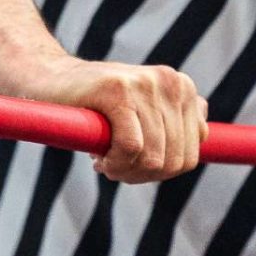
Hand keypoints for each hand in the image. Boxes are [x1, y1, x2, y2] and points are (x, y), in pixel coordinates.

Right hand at [9, 52, 206, 182]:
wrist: (50, 80)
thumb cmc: (96, 105)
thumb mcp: (143, 111)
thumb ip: (176, 120)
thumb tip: (204, 134)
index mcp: (183, 89)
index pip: (190, 154)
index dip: (160, 173)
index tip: (133, 166)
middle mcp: (170, 83)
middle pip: (173, 160)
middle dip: (142, 176)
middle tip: (114, 168)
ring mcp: (145, 84)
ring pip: (152, 157)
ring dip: (125, 172)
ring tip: (105, 162)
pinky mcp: (118, 91)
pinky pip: (131, 148)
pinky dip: (115, 164)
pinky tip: (99, 159)